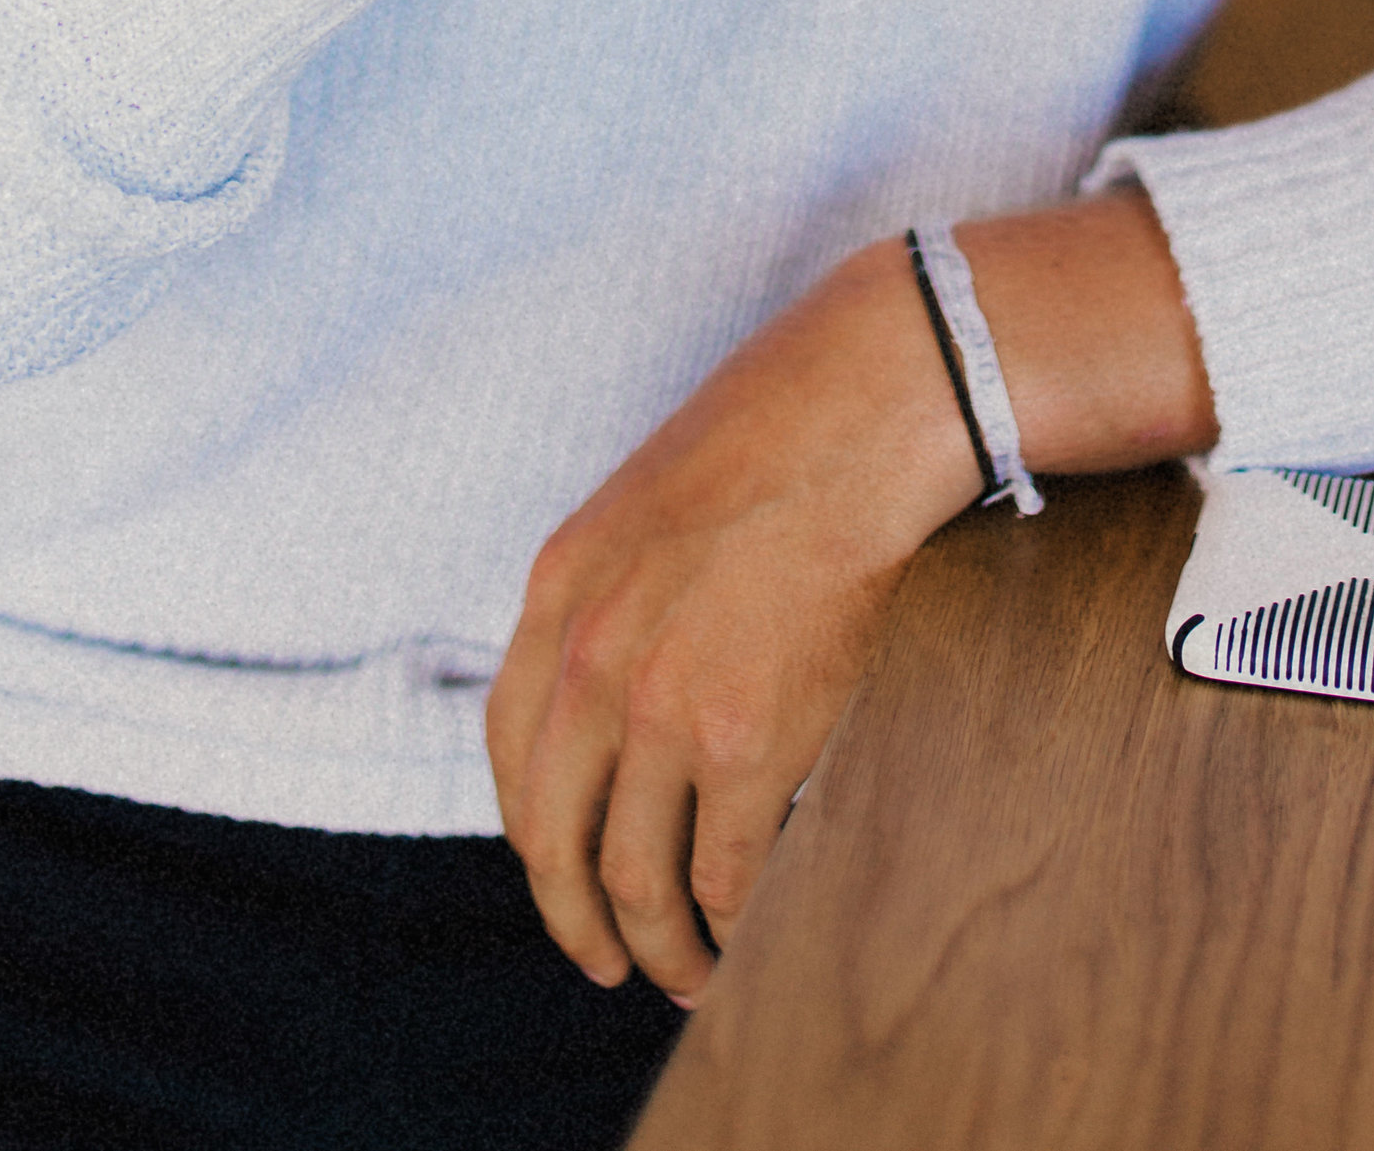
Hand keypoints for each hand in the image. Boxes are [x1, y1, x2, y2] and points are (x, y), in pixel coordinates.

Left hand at [486, 193, 1213, 997]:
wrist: (863, 404)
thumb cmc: (781, 435)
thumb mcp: (648, 502)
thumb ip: (616, 594)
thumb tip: (625, 696)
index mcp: (557, 592)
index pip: (510, 756)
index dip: (534, 838)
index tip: (563, 879)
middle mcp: (589, 660)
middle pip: (555, 840)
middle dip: (580, 919)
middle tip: (612, 961)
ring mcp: (662, 706)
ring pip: (637, 877)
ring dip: (660, 942)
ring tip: (689, 969)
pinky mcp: (745, 740)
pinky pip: (725, 873)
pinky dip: (731, 923)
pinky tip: (747, 936)